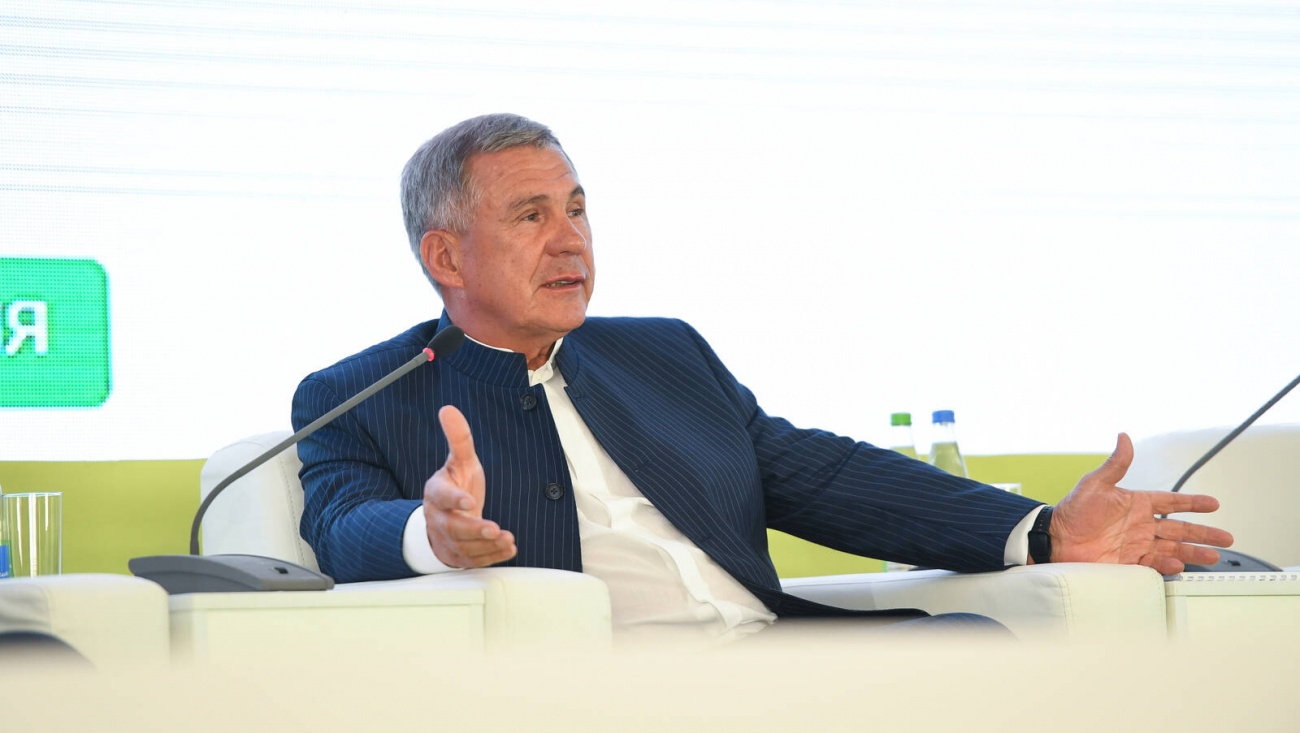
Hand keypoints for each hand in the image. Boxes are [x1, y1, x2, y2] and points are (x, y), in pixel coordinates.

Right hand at [422, 405, 517, 567]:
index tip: (470, 502)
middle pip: (453, 528)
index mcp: (437, 493)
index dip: (454, 500)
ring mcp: (448, 540)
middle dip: (473, 529)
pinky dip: (493, 557)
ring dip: (486, 546)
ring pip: (465, 548)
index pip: (441, 496)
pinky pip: (475, 561)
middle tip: (494, 528)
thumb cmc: (455, 486)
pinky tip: (510, 549)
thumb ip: (458, 439)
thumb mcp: (459, 462)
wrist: (443, 520)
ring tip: (507, 539)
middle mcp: (440, 519)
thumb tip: (448, 409)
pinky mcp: (460, 556)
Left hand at [1049, 432, 1233, 574]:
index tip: (1213, 504)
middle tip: (1227, 538)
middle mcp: (1141, 525)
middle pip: (1180, 528)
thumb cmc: (1072, 510)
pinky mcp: (1129, 562)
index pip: (1172, 502)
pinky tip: (1181, 565)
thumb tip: (1124, 437)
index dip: (1192, 503)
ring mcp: (1137, 544)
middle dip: (1204, 533)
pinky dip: (1168, 565)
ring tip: (1214, 556)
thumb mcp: (1094, 484)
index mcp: (1137, 504)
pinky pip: (1154, 563)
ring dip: (1193, 551)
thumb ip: (1115, 464)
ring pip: (1173, 547)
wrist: (1056, 538)